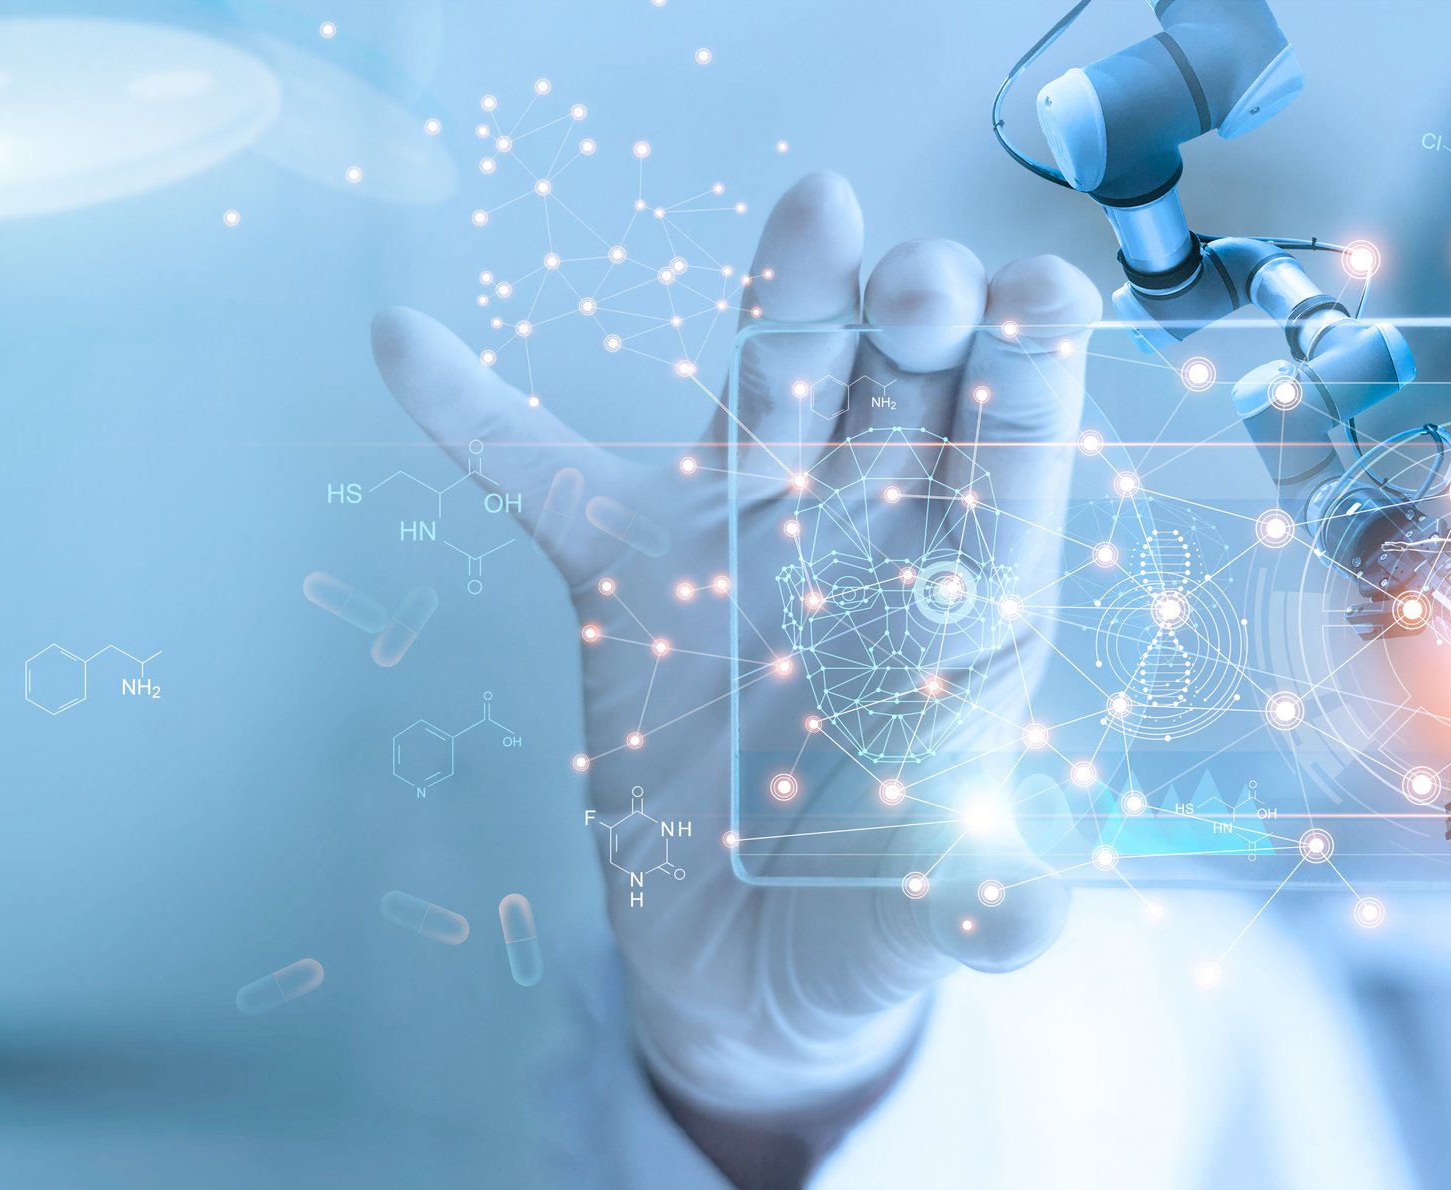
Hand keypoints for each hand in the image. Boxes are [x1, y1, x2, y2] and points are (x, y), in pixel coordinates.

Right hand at [370, 171, 1096, 1115]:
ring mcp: (747, 534)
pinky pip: (544, 473)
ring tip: (820, 210)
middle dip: (924, 314)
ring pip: (774, 380)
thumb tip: (1026, 919)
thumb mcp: (934, 912)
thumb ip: (980, 899)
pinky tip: (409, 348)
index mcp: (972, 590)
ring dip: (791, 295)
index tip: (1041, 299)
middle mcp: (871, 529)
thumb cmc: (870, 914)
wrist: (744, 968)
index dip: (1034, 369)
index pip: (1020, 452)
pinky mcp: (627, 569)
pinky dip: (476, 414)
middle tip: (923, 286)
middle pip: (907, 380)